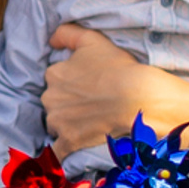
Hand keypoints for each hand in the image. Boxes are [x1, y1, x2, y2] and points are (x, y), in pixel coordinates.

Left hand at [41, 26, 188, 153]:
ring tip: (89, 122)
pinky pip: (56, 152)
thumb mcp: (92, 40)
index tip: (87, 85)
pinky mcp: (69, 141)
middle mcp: (50, 97)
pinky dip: (58, 154)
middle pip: (54, 101)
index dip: (71, 82)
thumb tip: (50, 40)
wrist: (138, 97)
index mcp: (54, 74)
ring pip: (55, 123)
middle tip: (91, 103)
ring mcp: (58, 121)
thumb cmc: (118, 67)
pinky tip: (63, 154)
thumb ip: (67, 33)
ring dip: (66, 124)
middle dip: (67, 103)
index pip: (55, 78)